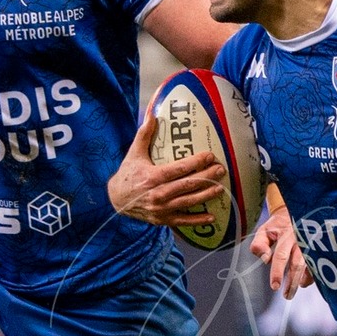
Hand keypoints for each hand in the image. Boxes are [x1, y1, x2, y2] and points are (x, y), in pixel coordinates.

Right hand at [107, 116, 224, 226]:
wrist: (116, 199)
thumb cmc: (128, 174)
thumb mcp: (134, 153)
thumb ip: (144, 134)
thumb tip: (153, 114)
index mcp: (152, 177)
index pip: (178, 169)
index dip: (196, 162)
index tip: (210, 155)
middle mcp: (158, 194)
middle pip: (187, 185)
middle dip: (206, 177)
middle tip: (220, 169)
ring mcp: (161, 209)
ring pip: (187, 202)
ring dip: (205, 195)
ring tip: (220, 188)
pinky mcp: (162, 219)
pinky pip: (182, 221)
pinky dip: (197, 221)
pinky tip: (212, 217)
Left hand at [248, 208, 312, 296]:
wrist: (298, 210)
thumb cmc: (278, 225)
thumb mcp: (264, 230)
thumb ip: (259, 244)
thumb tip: (265, 259)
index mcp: (287, 235)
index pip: (281, 256)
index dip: (277, 272)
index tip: (274, 286)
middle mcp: (301, 240)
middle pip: (298, 264)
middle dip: (292, 282)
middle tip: (286, 296)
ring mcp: (313, 244)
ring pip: (311, 265)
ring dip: (304, 280)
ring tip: (294, 290)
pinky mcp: (319, 248)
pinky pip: (318, 264)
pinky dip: (312, 276)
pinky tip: (304, 283)